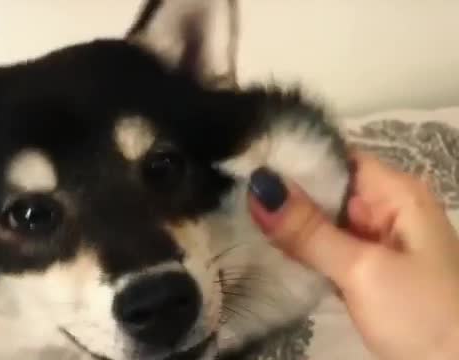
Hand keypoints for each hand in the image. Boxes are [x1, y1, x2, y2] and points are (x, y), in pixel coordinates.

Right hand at [247, 151, 458, 359]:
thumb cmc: (421, 315)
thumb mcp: (362, 270)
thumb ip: (309, 230)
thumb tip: (259, 186)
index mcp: (396, 194)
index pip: (336, 158)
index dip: (292, 159)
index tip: (245, 163)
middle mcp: (385, 209)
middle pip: (325, 189)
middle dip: (283, 193)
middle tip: (231, 193)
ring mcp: (375, 241)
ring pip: (321, 220)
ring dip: (288, 223)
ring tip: (238, 215)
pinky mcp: (364, 270)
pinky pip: (325, 248)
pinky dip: (300, 249)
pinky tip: (266, 246)